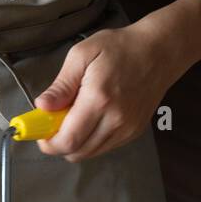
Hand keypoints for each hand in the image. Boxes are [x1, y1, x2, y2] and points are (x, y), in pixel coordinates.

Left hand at [35, 21, 176, 161]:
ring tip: (72, 120)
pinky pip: (104, 148)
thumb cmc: (119, 48)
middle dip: (59, 144)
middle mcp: (115, 119)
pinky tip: (90, 120)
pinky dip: (91, 141)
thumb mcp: (82, 55)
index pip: (68, 140)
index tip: (40, 134)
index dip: (49, 144)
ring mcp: (127, 128)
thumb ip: (61, 84)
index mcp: (99, 99)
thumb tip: (42, 106)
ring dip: (74, 144)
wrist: (160, 52)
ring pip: (90, 153)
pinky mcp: (134, 132)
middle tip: (54, 125)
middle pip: (77, 152)